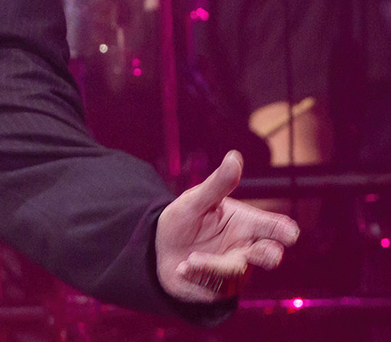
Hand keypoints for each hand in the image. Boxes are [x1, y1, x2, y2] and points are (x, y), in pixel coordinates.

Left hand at [155, 150, 299, 302]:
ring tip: (190, 260)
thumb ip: (217, 185)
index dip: (284, 230)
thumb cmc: (184, 221)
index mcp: (248, 224)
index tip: (287, 232)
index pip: (275, 227)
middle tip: (258, 253)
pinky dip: (197, 277)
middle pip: (270, 255)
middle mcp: (247, 248)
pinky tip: (182, 268)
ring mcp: (236, 271)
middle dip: (268, 255)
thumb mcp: (195, 201)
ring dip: (214, 266)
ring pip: (237, 272)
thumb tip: (234, 157)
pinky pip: (216, 287)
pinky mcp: (221, 289)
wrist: (159, 249)